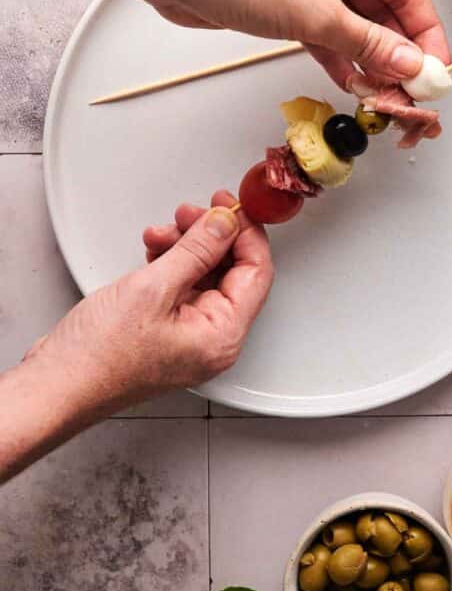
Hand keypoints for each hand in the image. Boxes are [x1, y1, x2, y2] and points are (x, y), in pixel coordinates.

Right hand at [26, 192, 272, 413]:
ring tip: (161, 233)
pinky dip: (172, 263)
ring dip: (186, 246)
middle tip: (189, 213)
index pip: (256, 272)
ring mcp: (190, 338)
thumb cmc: (97, 357)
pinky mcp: (168, 332)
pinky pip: (184, 287)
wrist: (55, 384)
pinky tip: (154, 251)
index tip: (229, 205)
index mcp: (222, 336)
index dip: (245, 232)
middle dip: (210, 236)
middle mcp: (213, 340)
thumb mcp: (153, 288)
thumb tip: (226, 223)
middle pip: (232, 271)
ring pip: (206, 275)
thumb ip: (198, 249)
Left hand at [156, 0, 451, 88]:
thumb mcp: (317, 16)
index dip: (427, 34)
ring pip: (356, 27)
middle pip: (385, 12)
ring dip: (370, 61)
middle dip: (399, 54)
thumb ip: (368, 44)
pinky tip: (352, 84)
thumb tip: (411, 66)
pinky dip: (340, 58)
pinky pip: (328, 35)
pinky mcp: (289, 5)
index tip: (437, 71)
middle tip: (412, 94)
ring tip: (383, 97)